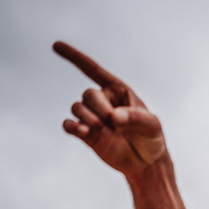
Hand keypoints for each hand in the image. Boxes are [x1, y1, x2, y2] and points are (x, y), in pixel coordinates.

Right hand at [54, 41, 166, 175]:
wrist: (146, 163)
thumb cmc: (152, 138)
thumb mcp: (152, 125)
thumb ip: (136, 118)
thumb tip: (114, 118)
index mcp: (118, 90)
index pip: (94, 70)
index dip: (75, 57)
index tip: (55, 45)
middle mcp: (103, 101)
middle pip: (88, 94)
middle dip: (100, 107)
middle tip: (114, 122)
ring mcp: (93, 117)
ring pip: (77, 108)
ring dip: (89, 118)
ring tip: (104, 130)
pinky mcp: (86, 134)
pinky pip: (69, 125)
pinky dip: (71, 126)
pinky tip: (81, 131)